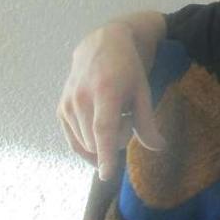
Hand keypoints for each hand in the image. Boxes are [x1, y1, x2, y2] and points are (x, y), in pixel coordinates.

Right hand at [59, 19, 166, 179]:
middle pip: (97, 142)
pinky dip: (89, 144)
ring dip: (102, 142)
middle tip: (127, 119)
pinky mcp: (60, 110)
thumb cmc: (127, 68)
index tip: (106, 174)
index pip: (103, 128)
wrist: (102, 44)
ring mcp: (67, 104)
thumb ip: (147, 122)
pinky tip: (100, 129)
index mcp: (106, 91)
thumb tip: (158, 148)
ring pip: (86, 145)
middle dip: (116, 141)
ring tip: (112, 116)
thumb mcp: (143, 91)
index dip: (105, 153)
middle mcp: (81, 98)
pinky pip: (74, 142)